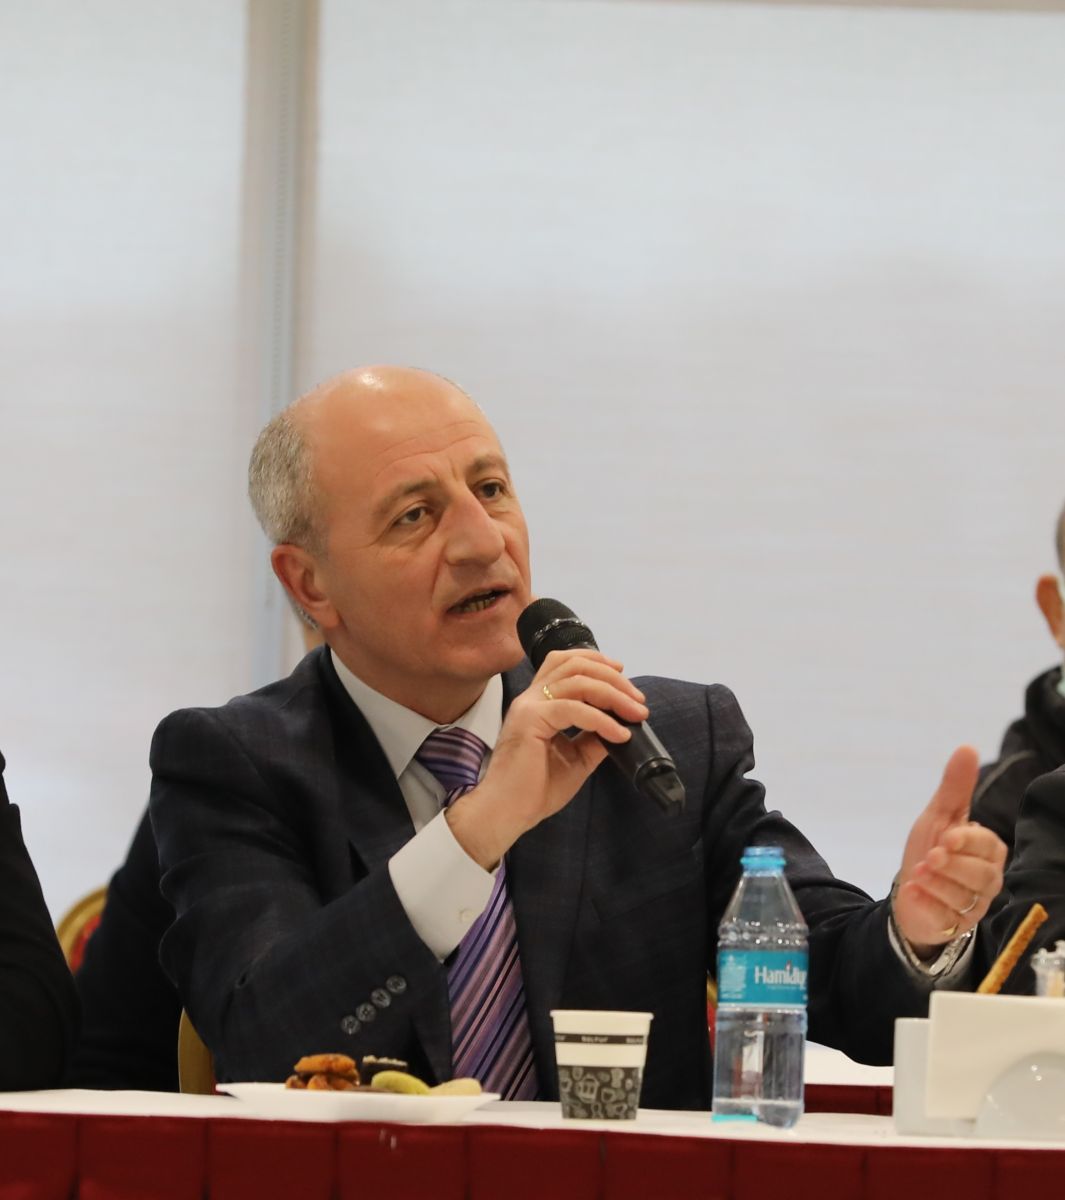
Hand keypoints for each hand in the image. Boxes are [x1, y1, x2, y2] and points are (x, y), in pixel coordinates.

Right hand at [445, 649, 647, 868]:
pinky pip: (573, 709)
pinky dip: (602, 719)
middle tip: (638, 700)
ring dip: (614, 694)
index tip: (623, 674)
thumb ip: (594, 738)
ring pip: (577, 681)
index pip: (564, 662)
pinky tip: (620, 734)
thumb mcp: (575, 759)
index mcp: (538, 702)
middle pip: (575, 665)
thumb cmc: (534, 790)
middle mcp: (531, 697)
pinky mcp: (530, 720)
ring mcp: (529, 706)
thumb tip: (621, 726)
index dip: (596, 661)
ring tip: (636, 714)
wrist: (506, 813)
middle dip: (613, 678)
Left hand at [893, 745, 1006, 955]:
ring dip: (937, 884)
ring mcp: (972, 906)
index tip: (946, 836)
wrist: (911, 888)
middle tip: (932, 856)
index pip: (989, 847)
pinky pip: (945, 920)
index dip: (968, 842)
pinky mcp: (953, 926)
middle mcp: (987, 881)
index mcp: (987, 852)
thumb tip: (967, 747)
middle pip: (981, 876)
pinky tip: (913, 893)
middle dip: (953, 865)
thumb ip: (955, 787)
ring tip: (919, 873)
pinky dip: (927, 905)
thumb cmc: (931, 849)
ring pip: (965, 899)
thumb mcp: (939, 816)